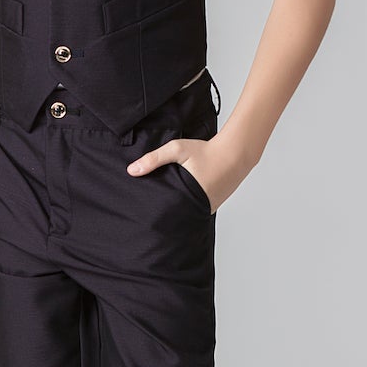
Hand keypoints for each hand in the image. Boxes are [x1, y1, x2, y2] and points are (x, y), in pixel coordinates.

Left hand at [125, 131, 245, 214]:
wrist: (234, 153)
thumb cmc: (206, 151)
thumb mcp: (177, 150)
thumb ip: (154, 159)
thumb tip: (131, 170)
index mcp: (188, 196)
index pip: (166, 213)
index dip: (154, 214)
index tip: (142, 214)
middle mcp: (199, 207)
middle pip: (175, 216)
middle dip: (163, 215)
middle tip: (148, 215)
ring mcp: (208, 209)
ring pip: (186, 215)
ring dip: (176, 211)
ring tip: (161, 210)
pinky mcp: (212, 207)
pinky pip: (196, 211)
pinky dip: (187, 207)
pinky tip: (179, 203)